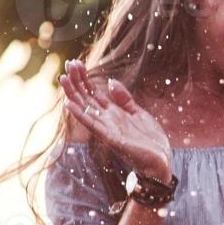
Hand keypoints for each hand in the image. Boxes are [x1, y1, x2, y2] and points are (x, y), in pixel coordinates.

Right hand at [59, 59, 172, 181]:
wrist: (161, 161)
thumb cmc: (150, 140)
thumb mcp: (139, 113)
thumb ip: (124, 99)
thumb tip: (110, 82)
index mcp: (113, 113)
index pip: (94, 92)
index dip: (84, 78)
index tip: (75, 63)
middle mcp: (107, 120)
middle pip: (87, 98)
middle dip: (76, 81)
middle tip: (67, 64)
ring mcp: (108, 129)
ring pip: (85, 109)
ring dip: (73, 94)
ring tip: (62, 79)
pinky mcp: (112, 139)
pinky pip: (94, 125)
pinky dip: (81, 115)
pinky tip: (69, 104)